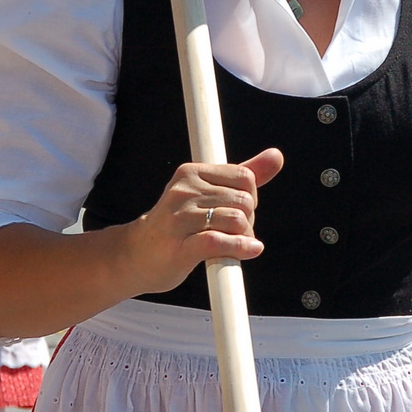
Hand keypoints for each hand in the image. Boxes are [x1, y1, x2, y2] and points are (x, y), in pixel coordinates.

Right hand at [122, 149, 282, 295]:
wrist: (136, 255)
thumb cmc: (175, 224)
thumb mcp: (208, 193)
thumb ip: (243, 174)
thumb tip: (276, 156)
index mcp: (191, 173)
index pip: (244, 177)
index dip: (250, 198)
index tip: (238, 211)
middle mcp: (184, 191)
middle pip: (243, 201)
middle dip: (248, 221)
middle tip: (234, 233)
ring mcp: (180, 218)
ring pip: (236, 220)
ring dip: (244, 238)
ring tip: (233, 245)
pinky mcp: (179, 247)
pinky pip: (219, 242)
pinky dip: (239, 247)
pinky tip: (248, 250)